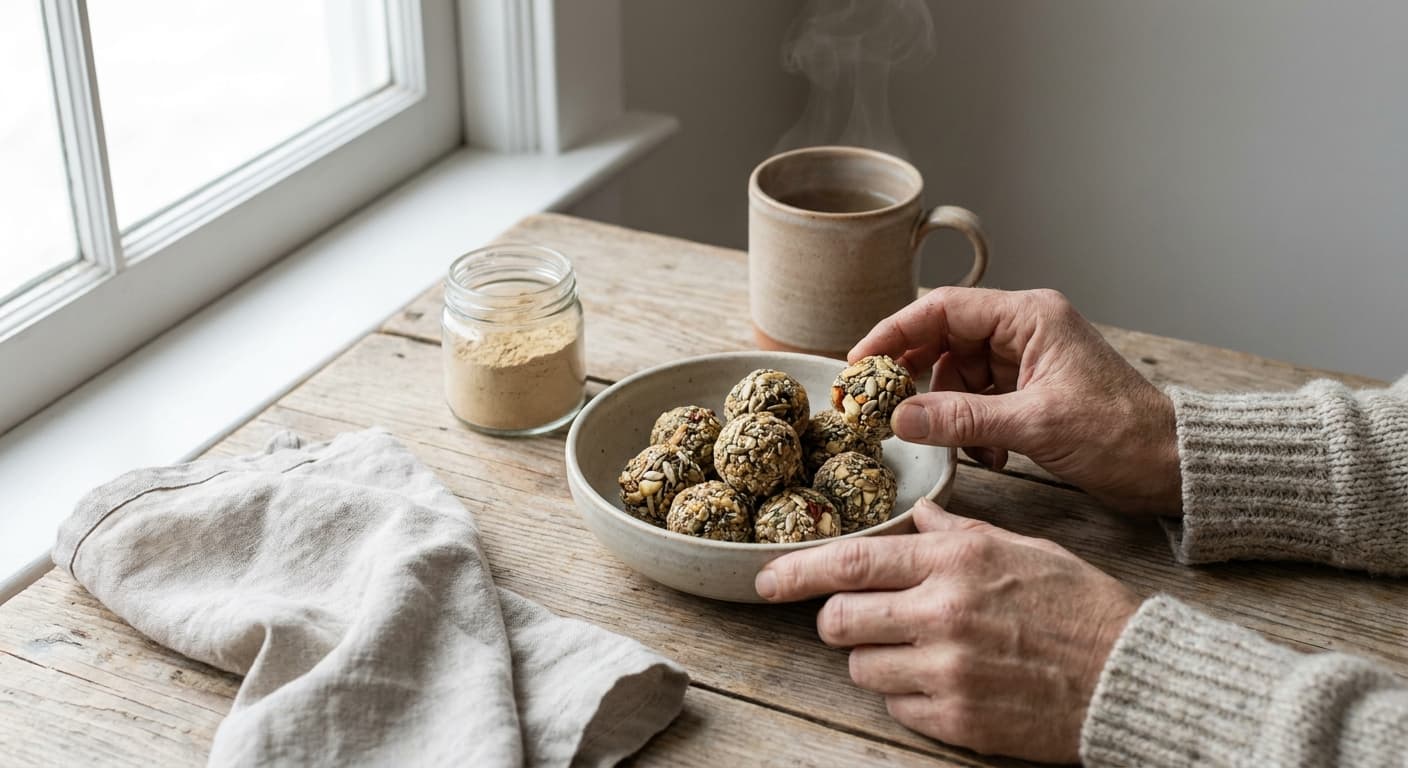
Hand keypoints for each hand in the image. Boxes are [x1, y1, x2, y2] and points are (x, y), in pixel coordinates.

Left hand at [755, 500, 1141, 762]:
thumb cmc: (1078, 606)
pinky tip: (947, 682)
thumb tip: (915, 517)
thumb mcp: (1018, 547)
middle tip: (856, 621)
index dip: (796, 571)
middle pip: (840, 619)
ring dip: (875, 660)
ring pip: (862, 667)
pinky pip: (896, 706)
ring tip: (919, 653)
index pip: (851, 561)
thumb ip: (955, 533)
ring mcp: (948, 669)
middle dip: (837, 621)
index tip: (766, 579)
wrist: (1128, 675)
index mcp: (956, 561)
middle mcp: (943, 611)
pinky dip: (908, 695)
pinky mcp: (957, 718)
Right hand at [852, 287, 1179, 515]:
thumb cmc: (1121, 434)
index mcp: (1029, 316)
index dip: (893, 333)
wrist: (1171, 464)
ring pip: (958, 374)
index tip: (859, 363)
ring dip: (950, 411)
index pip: (941, 309)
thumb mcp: (1035, 426)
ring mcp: (1028, 359)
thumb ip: (962, 419)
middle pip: (944, 339)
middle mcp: (1025, 329)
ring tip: (963, 444)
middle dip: (917, 378)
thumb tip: (899, 419)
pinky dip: (972, 426)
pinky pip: (979, 399)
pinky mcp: (1031, 389)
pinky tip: (991, 454)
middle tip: (884, 408)